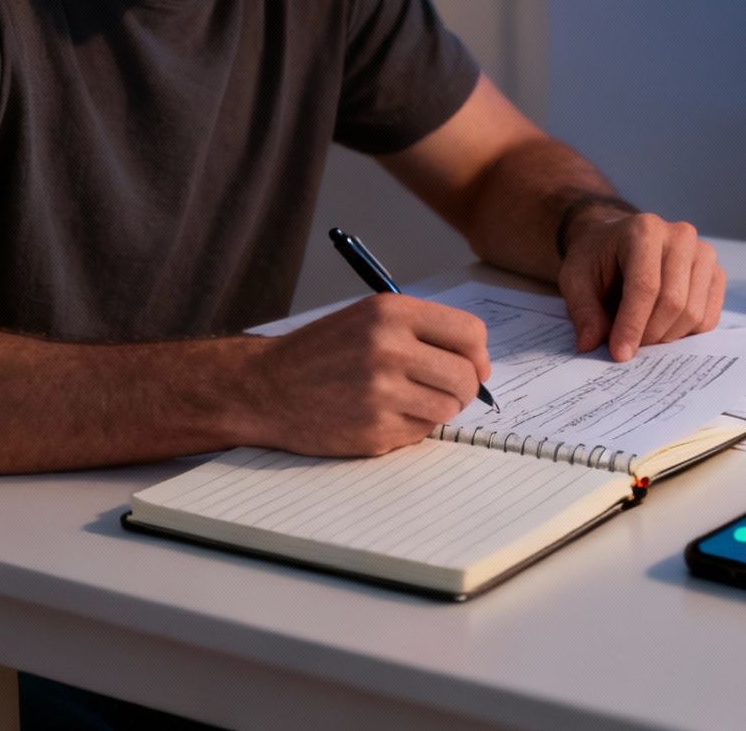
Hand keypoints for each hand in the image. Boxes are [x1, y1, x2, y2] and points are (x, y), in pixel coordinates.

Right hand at [249, 293, 489, 456]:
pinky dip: (412, 427)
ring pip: (448, 407)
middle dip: (464, 388)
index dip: (478, 354)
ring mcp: (381, 392)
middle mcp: (388, 348)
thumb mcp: (368, 318)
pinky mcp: (374, 429)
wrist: (266, 387)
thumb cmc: (322, 352)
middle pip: (465, 376)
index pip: (469, 333)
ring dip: (437, 408)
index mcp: (390, 313)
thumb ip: (423, 332)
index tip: (475, 365)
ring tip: (408, 401)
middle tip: (446, 390)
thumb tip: (479, 363)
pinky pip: (421, 432)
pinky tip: (383, 415)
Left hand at [557, 212, 723, 360]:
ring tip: (643, 334)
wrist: (618, 243)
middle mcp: (680, 236)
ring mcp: (704, 253)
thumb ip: (582, 311)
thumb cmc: (597, 260)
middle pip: (673, 302)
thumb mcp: (575, 280)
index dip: (632, 325)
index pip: (645, 286)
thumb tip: (590, 344)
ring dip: (666, 337)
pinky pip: (709, 318)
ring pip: (693, 313)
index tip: (620, 354)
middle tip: (628, 348)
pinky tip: (663, 327)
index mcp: (644, 230)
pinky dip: (685, 333)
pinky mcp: (716, 273)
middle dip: (649, 335)